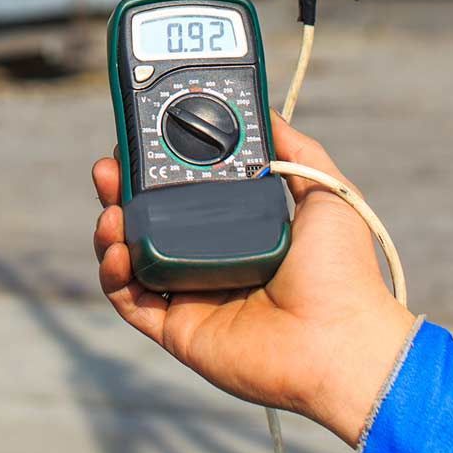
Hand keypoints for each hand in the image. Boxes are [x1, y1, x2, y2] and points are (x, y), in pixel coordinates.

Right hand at [91, 116, 415, 444]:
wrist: (343, 342)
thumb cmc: (344, 274)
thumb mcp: (328, 193)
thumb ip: (296, 151)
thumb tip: (267, 110)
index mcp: (238, 229)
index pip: (183, 191)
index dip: (156, 165)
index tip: (140, 138)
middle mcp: (209, 260)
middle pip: (147, 219)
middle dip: (121, 189)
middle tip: (109, 166)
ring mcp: (191, 296)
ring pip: (130, 256)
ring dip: (110, 229)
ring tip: (110, 209)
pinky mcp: (178, 330)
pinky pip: (130, 300)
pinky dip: (113, 275)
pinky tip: (118, 250)